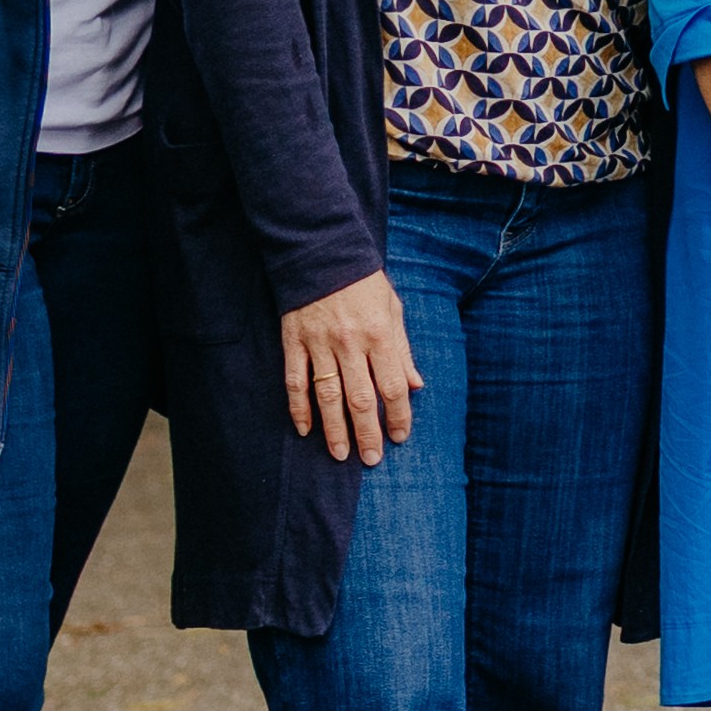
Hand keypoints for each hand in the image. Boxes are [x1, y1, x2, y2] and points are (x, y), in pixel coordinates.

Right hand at [282, 272, 422, 464]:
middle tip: (371, 459)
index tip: (400, 437)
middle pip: (361, 398)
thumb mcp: (392, 309)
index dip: (398, 415)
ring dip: (334, 429)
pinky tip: (305, 429)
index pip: (393, 386)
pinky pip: (295, 381)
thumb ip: (403, 349)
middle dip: (368, 433)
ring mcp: (319, 343)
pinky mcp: (294, 341)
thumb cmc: (364, 282)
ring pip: (327, 396)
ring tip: (341, 454)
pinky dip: (299, 408)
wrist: (322, 252)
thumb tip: (416, 385)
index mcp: (379, 334)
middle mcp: (350, 343)